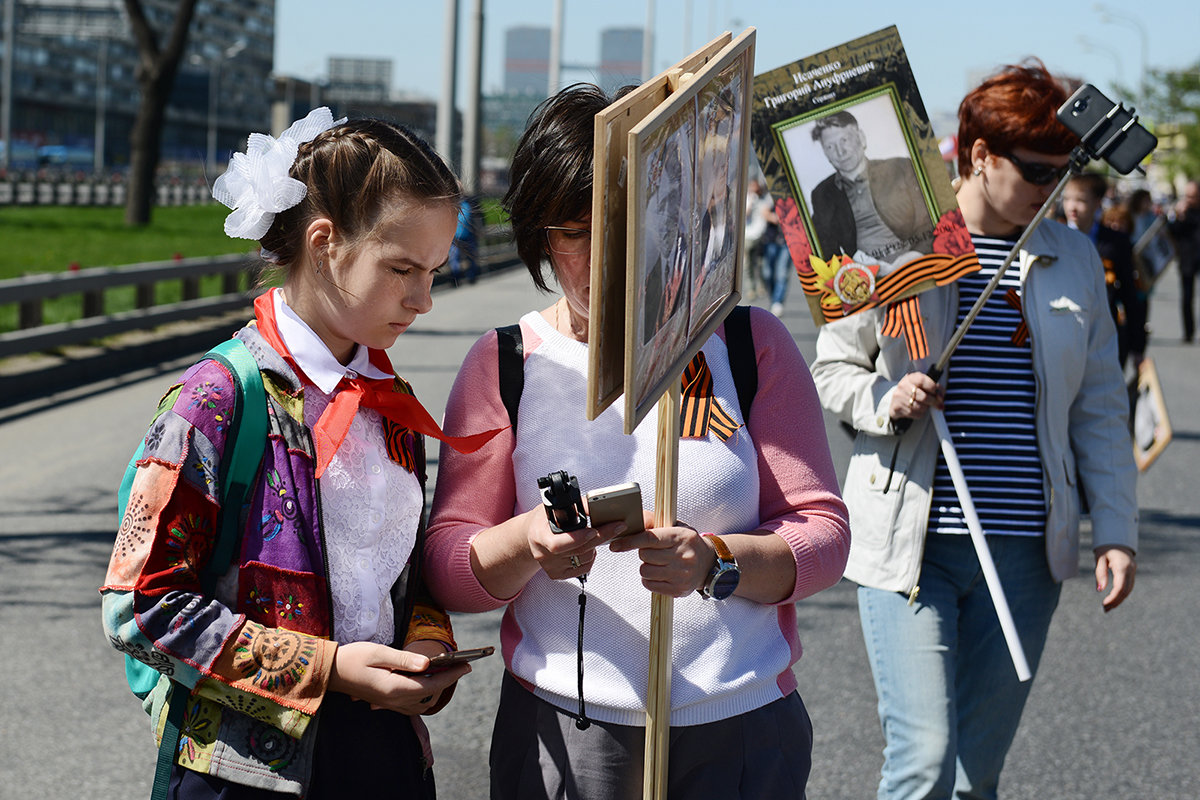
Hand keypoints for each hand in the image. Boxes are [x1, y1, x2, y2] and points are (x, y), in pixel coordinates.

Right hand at [328, 641, 469, 714]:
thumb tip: (428, 663)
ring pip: (422, 703)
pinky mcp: (385, 703)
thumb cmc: (353, 657)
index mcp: (394, 688)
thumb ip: (405, 659)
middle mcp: (394, 700)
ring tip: (447, 672)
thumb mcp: (379, 652)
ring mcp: (389, 704)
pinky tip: (426, 681)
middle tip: (461, 665)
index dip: (451, 676)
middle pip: (430, 695)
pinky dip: (424, 695)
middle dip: (448, 681)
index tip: (467, 666)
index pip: (431, 684)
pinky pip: (411, 705)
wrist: (330, 672)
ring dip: (436, 689)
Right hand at [522, 507, 624, 581]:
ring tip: (593, 535)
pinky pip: (582, 568)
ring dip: (595, 546)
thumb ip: (573, 507)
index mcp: (539, 536)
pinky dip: (590, 558)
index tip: (593, 530)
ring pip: (584, 559)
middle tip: (617, 526)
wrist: (531, 536)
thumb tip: (596, 505)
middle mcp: (543, 555)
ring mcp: (550, 567)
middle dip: (600, 536)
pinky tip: (587, 547)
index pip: (558, 544)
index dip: (577, 539)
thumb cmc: (544, 519)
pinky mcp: (557, 575)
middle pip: (578, 550)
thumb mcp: (552, 506)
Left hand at [609, 519, 714, 597]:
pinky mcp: (678, 590)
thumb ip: (653, 522)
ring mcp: (681, 575)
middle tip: (655, 551)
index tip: (615, 545)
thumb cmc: (686, 542)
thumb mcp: (675, 526)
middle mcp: (682, 556)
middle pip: (644, 556)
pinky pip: (649, 584)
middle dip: (644, 553)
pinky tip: (660, 573)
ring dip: (646, 566)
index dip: (630, 542)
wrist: (708, 563)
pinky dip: (649, 579)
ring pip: (645, 571)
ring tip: (658, 563)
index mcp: (680, 537)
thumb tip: (634, 520)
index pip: (649, 539)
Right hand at [890, 371, 943, 421]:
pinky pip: (915, 414)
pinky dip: (920, 413)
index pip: (922, 380)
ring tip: (924, 405)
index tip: (938, 392)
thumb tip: (941, 397)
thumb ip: (933, 387)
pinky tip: (917, 409)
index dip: (933, 387)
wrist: (896, 400)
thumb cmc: (913, 391)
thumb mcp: (922, 385)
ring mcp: (899, 397)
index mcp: (910, 378)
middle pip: (924, 397)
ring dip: (926, 408)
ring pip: (921, 407)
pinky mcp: (897, 408)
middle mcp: (903, 386)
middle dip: (934, 401)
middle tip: (938, 403)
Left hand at [1094, 545, 1135, 611]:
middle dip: (1116, 601)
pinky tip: (1114, 599)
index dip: (1113, 598)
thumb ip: (1100, 573)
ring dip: (1119, 599)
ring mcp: (1133, 571)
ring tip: (1108, 607)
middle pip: (1125, 590)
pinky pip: (1128, 586)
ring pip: (1128, 590)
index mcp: (1122, 566)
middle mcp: (1131, 570)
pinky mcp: (1132, 572)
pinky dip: (1122, 594)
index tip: (1104, 604)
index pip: (1120, 587)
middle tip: (1105, 610)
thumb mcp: (1100, 558)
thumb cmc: (1106, 548)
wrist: (1117, 539)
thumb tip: (1100, 589)